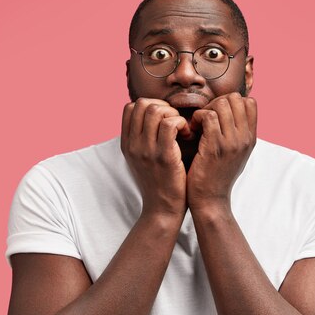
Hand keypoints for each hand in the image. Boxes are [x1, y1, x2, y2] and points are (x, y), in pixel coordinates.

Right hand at [121, 98, 191, 216]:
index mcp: (127, 144)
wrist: (163, 210)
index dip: (150, 105)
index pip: (130, 107)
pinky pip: (170, 124)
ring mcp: (146, 150)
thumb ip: (145, 139)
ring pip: (156, 110)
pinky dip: (182, 123)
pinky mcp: (163, 157)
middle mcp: (133, 145)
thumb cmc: (160, 183)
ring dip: (174, 114)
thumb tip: (157, 116)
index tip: (165, 119)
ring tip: (182, 129)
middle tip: (176, 122)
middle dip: (163, 106)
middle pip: (142, 104)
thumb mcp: (144, 160)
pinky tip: (187, 135)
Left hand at [187, 93, 256, 211]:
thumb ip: (237, 133)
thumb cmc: (217, 176)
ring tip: (198, 125)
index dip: (230, 102)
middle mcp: (245, 138)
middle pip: (235, 99)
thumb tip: (231, 111)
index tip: (217, 116)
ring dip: (205, 110)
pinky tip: (192, 132)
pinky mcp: (215, 147)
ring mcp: (232, 142)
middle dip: (216, 103)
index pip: (250, 102)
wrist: (210, 201)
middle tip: (204, 119)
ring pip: (221, 104)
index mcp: (251, 138)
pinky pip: (208, 116)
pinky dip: (196, 118)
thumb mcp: (235, 154)